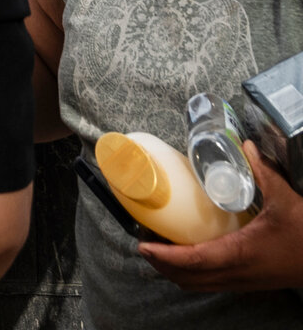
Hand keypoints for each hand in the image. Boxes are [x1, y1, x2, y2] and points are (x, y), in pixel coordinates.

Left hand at [140, 141, 302, 291]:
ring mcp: (245, 282)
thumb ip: (263, 172)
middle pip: (190, 278)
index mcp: (241, 254)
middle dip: (162, 264)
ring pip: (201, 284)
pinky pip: (214, 282)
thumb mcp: (286, 200)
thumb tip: (245, 145)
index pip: (194, 261)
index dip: (165, 256)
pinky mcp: (251, 282)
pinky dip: (193, 273)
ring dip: (176, 271)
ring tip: (159, 248)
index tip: (142, 244)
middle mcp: (239, 273)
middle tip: (143, 241)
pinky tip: (189, 253)